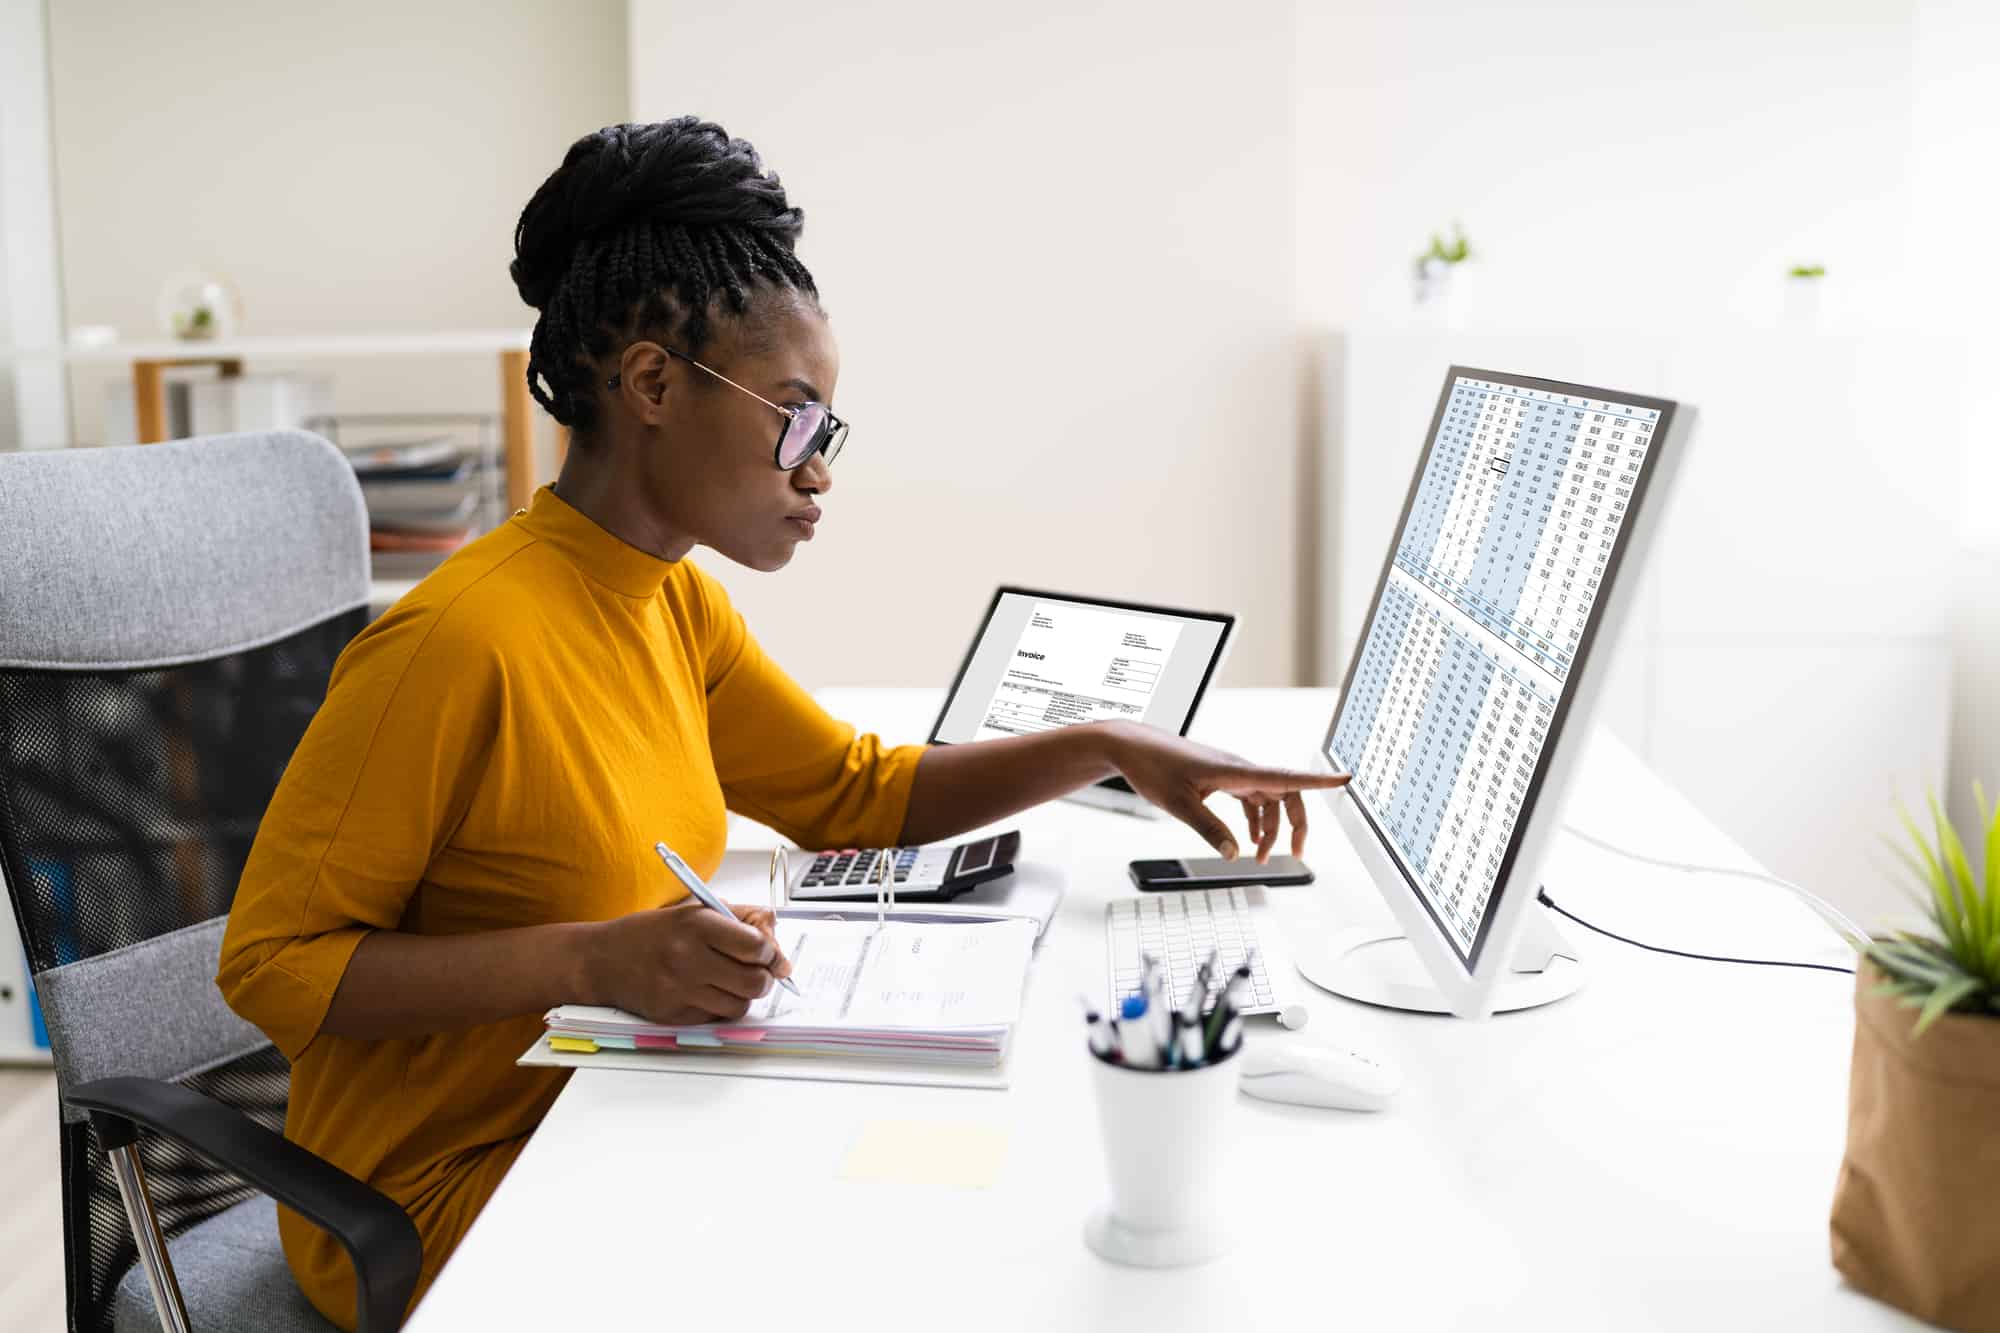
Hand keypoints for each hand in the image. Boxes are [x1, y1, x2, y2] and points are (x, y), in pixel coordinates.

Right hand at [579, 897, 792, 1023]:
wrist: (602, 959)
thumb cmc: (653, 933)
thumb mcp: (695, 909)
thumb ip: (741, 917)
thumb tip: (775, 936)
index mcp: (697, 925)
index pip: (756, 946)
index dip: (770, 952)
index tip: (769, 953)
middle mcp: (688, 958)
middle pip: (754, 981)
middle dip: (765, 978)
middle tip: (759, 973)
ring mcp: (679, 990)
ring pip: (739, 1005)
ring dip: (743, 995)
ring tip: (729, 981)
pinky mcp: (672, 1015)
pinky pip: (715, 1018)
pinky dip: (719, 1007)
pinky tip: (705, 992)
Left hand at [1100, 722, 1351, 862]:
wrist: (1132, 746)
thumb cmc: (1153, 767)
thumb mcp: (1178, 804)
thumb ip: (1209, 829)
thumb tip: (1235, 854)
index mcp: (1235, 770)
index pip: (1286, 776)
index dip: (1319, 780)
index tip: (1347, 779)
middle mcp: (1240, 768)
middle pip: (1286, 792)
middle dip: (1295, 823)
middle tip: (1295, 854)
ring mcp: (1232, 772)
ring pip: (1269, 798)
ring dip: (1270, 828)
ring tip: (1261, 857)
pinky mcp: (1223, 776)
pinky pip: (1252, 798)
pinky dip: (1255, 820)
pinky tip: (1248, 839)